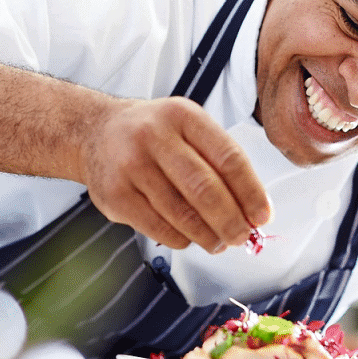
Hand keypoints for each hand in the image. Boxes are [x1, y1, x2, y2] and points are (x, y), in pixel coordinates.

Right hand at [80, 97, 271, 252]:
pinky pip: (158, 228)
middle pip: (204, 189)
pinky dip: (180, 239)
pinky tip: (189, 238)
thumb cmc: (153, 135)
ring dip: (207, 236)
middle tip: (242, 237)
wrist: (95, 133)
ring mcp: (130, 166)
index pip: (228, 158)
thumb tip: (252, 210)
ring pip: (181, 214)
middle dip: (230, 221)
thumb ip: (218, 161)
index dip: (250, 192)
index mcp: (183, 116)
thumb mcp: (187, 128)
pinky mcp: (115, 195)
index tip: (261, 216)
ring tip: (218, 242)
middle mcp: (154, 136)